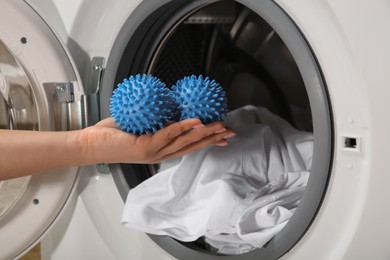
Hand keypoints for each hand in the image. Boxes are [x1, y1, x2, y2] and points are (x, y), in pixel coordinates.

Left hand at [78, 117, 235, 163]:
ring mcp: (154, 152)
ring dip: (203, 133)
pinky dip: (183, 127)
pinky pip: (168, 134)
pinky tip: (196, 122)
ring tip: (218, 125)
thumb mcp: (140, 125)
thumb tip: (168, 105)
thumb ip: (155, 119)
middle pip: (192, 146)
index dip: (208, 141)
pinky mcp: (145, 147)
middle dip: (212, 138)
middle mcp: (160, 153)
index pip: (189, 146)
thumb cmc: (112, 135)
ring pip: (184, 142)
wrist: (90, 145)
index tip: (223, 136)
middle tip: (229, 131)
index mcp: (161, 149)